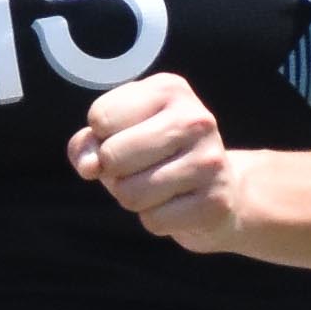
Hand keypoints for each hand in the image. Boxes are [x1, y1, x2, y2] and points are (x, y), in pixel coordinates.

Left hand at [68, 73, 245, 252]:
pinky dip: (155, 219)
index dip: (100, 138)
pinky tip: (177, 205)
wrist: (222, 188)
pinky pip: (153, 220)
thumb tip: (89, 165)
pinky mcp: (215, 201)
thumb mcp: (120, 134)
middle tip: (140, 169)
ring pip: (130, 193)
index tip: (127, 139)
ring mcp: (209, 160)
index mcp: (169, 89)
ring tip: (158, 186)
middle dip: (113, 172)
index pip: (101, 117)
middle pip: (112, 156)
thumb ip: (88, 143)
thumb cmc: (159, 156)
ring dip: (133, 198)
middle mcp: (194, 119)